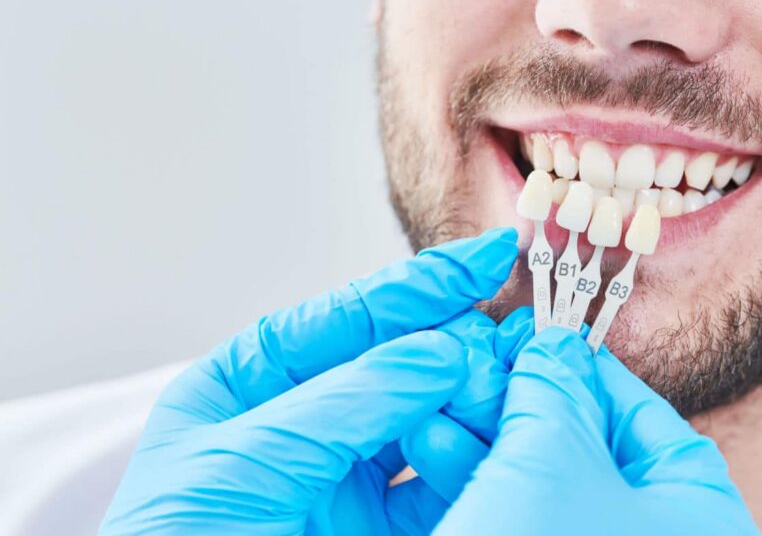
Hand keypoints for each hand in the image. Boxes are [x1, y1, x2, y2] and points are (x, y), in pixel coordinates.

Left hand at [99, 228, 518, 534]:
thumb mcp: (250, 457)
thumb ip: (348, 401)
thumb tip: (439, 353)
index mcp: (252, 380)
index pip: (348, 317)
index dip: (420, 285)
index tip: (486, 259)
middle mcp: (303, 420)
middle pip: (395, 363)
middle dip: (452, 345)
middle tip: (505, 335)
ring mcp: (340, 474)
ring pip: (424, 421)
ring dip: (467, 403)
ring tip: (504, 387)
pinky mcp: (372, 527)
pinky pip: (434, 486)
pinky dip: (465, 465)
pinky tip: (486, 445)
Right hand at [432, 327, 760, 534]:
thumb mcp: (550, 465)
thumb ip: (553, 392)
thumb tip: (549, 346)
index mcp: (697, 517)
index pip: (647, 419)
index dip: (586, 370)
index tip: (536, 340)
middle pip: (589, 450)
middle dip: (522, 403)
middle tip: (475, 365)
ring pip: (544, 488)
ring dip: (485, 441)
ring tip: (435, 402)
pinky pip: (517, 520)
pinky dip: (477, 485)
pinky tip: (429, 445)